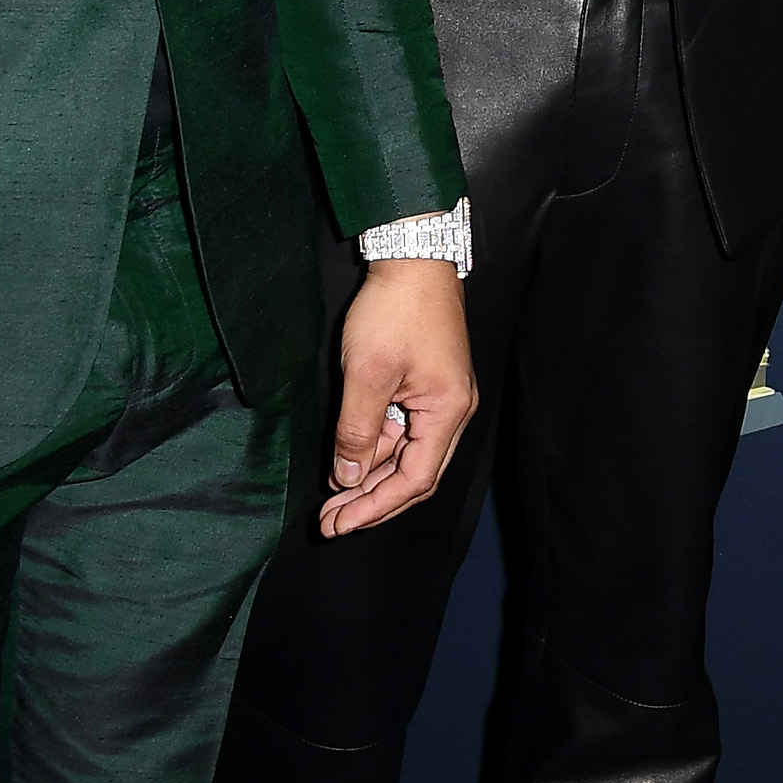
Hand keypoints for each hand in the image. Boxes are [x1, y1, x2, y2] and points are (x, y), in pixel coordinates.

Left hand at [321, 260, 476, 536]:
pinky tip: (348, 458)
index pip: (415, 479)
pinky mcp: (429, 385)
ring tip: (331, 496)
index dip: (376, 507)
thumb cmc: (394, 312)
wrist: (414, 259)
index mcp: (447, 411)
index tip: (339, 524)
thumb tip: (347, 479)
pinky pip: (405, 431)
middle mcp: (453, 410)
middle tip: (329, 522)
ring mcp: (443, 397)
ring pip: (407, 453)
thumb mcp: (366, 375)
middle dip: (371, 500)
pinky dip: (376, 448)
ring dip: (370, 476)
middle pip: (415, 474)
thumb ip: (357, 432)